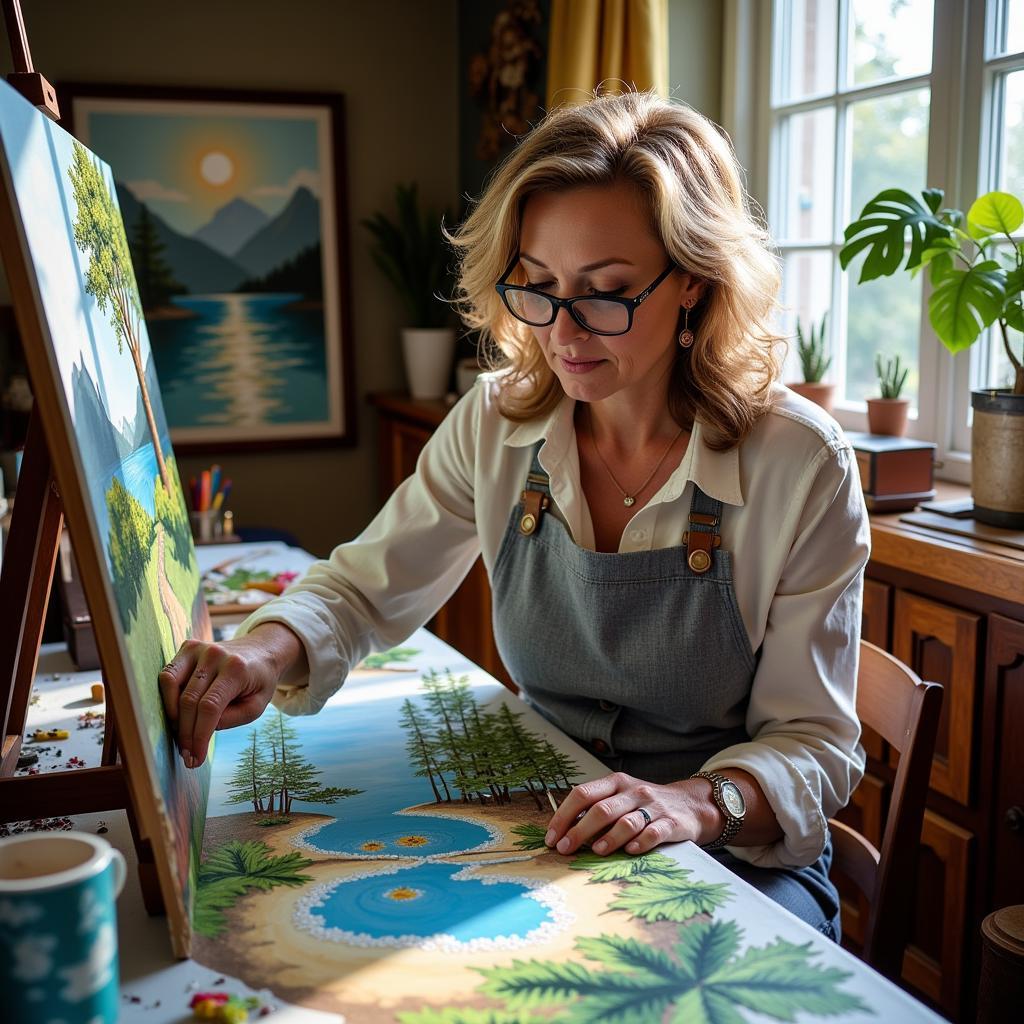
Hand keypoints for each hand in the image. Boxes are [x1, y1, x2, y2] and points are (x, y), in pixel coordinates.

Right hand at [158, 623, 304, 768]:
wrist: (260, 652)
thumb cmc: (258, 683)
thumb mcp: (255, 706)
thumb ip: (230, 719)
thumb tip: (199, 729)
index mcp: (237, 669)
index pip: (210, 707)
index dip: (198, 735)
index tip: (195, 758)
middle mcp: (216, 655)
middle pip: (189, 701)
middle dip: (185, 733)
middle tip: (186, 755)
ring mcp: (199, 648)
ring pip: (172, 685)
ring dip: (172, 716)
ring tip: (181, 735)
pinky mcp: (188, 647)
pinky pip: (168, 675)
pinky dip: (168, 698)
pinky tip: (178, 714)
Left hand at [543, 772, 714, 856]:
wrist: (690, 804)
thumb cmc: (644, 804)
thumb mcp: (620, 797)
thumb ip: (596, 809)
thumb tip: (564, 832)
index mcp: (615, 782)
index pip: (583, 794)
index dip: (564, 816)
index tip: (552, 837)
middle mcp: (633, 791)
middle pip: (601, 809)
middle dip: (579, 831)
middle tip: (565, 849)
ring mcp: (653, 807)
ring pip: (627, 822)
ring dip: (608, 838)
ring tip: (595, 851)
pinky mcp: (672, 823)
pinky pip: (654, 833)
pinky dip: (640, 843)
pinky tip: (630, 851)